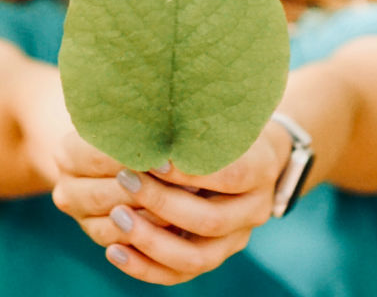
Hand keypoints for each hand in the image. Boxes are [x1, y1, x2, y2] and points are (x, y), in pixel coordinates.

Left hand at [51, 124, 290, 284]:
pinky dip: (145, 267)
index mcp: (261, 169)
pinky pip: (178, 275)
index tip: (153, 159)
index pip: (229, 175)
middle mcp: (254, 210)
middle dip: (162, 202)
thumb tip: (148, 102)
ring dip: (150, 240)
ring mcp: (235, 239)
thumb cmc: (224, 124)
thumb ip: (195, 117)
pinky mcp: (212, 256)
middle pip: (209, 220)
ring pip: (194, 258)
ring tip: (116, 217)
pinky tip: (114, 249)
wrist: (251, 156)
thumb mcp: (219, 112)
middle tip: (124, 180)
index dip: (189, 171)